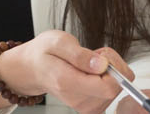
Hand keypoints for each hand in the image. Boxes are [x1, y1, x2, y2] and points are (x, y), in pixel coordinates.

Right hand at [0, 31, 131, 113]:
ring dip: (109, 73)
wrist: (33, 68)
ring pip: (116, 90)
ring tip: (88, 64)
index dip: (113, 67)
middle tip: (93, 55)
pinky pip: (112, 94)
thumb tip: (102, 65)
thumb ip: (79, 54)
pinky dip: (107, 80)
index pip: (108, 86)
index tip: (100, 54)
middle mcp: (77, 101)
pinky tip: (91, 74)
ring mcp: (85, 107)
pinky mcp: (91, 108)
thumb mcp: (57, 41)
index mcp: (67, 83)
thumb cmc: (44, 53)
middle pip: (116, 88)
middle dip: (112, 67)